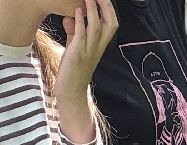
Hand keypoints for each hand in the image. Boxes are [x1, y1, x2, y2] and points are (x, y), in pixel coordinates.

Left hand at [54, 0, 118, 142]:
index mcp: (100, 46)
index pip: (111, 24)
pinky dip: (81, 23)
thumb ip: (74, 32)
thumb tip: (70, 18)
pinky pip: (82, 36)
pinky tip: (77, 11)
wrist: (71, 90)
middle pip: (110, 24)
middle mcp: (98, 47)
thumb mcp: (75, 48)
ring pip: (96, 27)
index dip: (109, 10)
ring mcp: (89, 51)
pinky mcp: (77, 54)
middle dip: (106, 7)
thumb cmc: (73, 70)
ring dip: (93, 11)